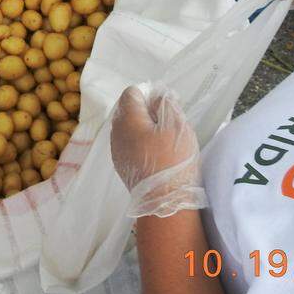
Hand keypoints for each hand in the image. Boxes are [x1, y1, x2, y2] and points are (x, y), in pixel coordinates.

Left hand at [110, 86, 205, 217]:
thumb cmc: (173, 159)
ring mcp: (116, 149)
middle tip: (168, 119)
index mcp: (127, 118)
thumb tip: (157, 94)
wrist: (165, 201)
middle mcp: (116, 131)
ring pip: (127, 127)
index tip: (166, 102)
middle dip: (146, 109)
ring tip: (164, 136)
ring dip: (143, 126)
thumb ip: (166, 103)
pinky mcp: (121, 164)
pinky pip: (128, 143)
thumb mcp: (177, 125)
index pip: (131, 93)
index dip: (149, 92)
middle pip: (127, 109)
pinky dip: (140, 141)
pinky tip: (156, 151)